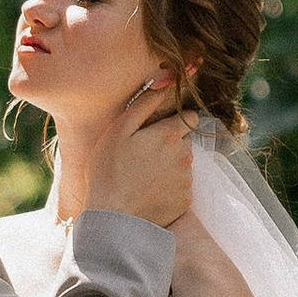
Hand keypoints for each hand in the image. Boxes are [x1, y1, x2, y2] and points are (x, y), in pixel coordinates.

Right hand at [80, 81, 194, 230]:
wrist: (113, 219)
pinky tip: (148, 192)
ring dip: (170, 166)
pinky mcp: (186, 201)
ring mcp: (188, 180)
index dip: (173, 122)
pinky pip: (182, 187)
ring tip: (142, 176)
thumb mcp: (119, 129)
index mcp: (171, 135)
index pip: (189, 117)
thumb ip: (145, 101)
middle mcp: (186, 156)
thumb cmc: (108, 170)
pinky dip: (170, 187)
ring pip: (184, 164)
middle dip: (170, 144)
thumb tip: (168, 77)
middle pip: (186, 141)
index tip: (155, 131)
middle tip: (143, 156)